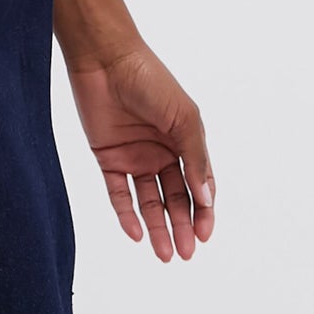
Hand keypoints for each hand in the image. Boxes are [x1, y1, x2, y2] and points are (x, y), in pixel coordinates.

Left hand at [65, 43, 215, 260]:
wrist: (106, 59)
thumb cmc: (150, 79)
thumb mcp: (182, 118)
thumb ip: (194, 158)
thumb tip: (206, 198)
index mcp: (184, 140)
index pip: (198, 184)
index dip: (204, 211)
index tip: (205, 235)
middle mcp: (161, 151)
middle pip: (175, 198)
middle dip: (182, 226)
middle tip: (185, 253)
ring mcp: (134, 155)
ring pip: (148, 201)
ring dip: (157, 227)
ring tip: (164, 254)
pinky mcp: (108, 157)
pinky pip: (118, 192)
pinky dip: (126, 214)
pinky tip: (137, 233)